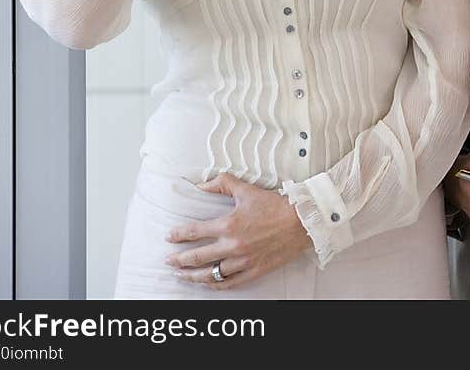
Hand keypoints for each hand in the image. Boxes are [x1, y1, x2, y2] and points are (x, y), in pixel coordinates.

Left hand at [165, 173, 311, 289]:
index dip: (179, 235)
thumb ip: (222, 183)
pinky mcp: (254, 271)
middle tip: (169, 261)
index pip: (195, 232)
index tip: (170, 237)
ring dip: (193, 276)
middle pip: (197, 258)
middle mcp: (232, 246)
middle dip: (179, 260)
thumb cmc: (274, 206)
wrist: (300, 222)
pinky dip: (216, 285)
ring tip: (183, 276)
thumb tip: (202, 184)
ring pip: (211, 275)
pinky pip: (229, 283)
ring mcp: (242, 261)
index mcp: (229, 225)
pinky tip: (208, 284)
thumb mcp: (246, 189)